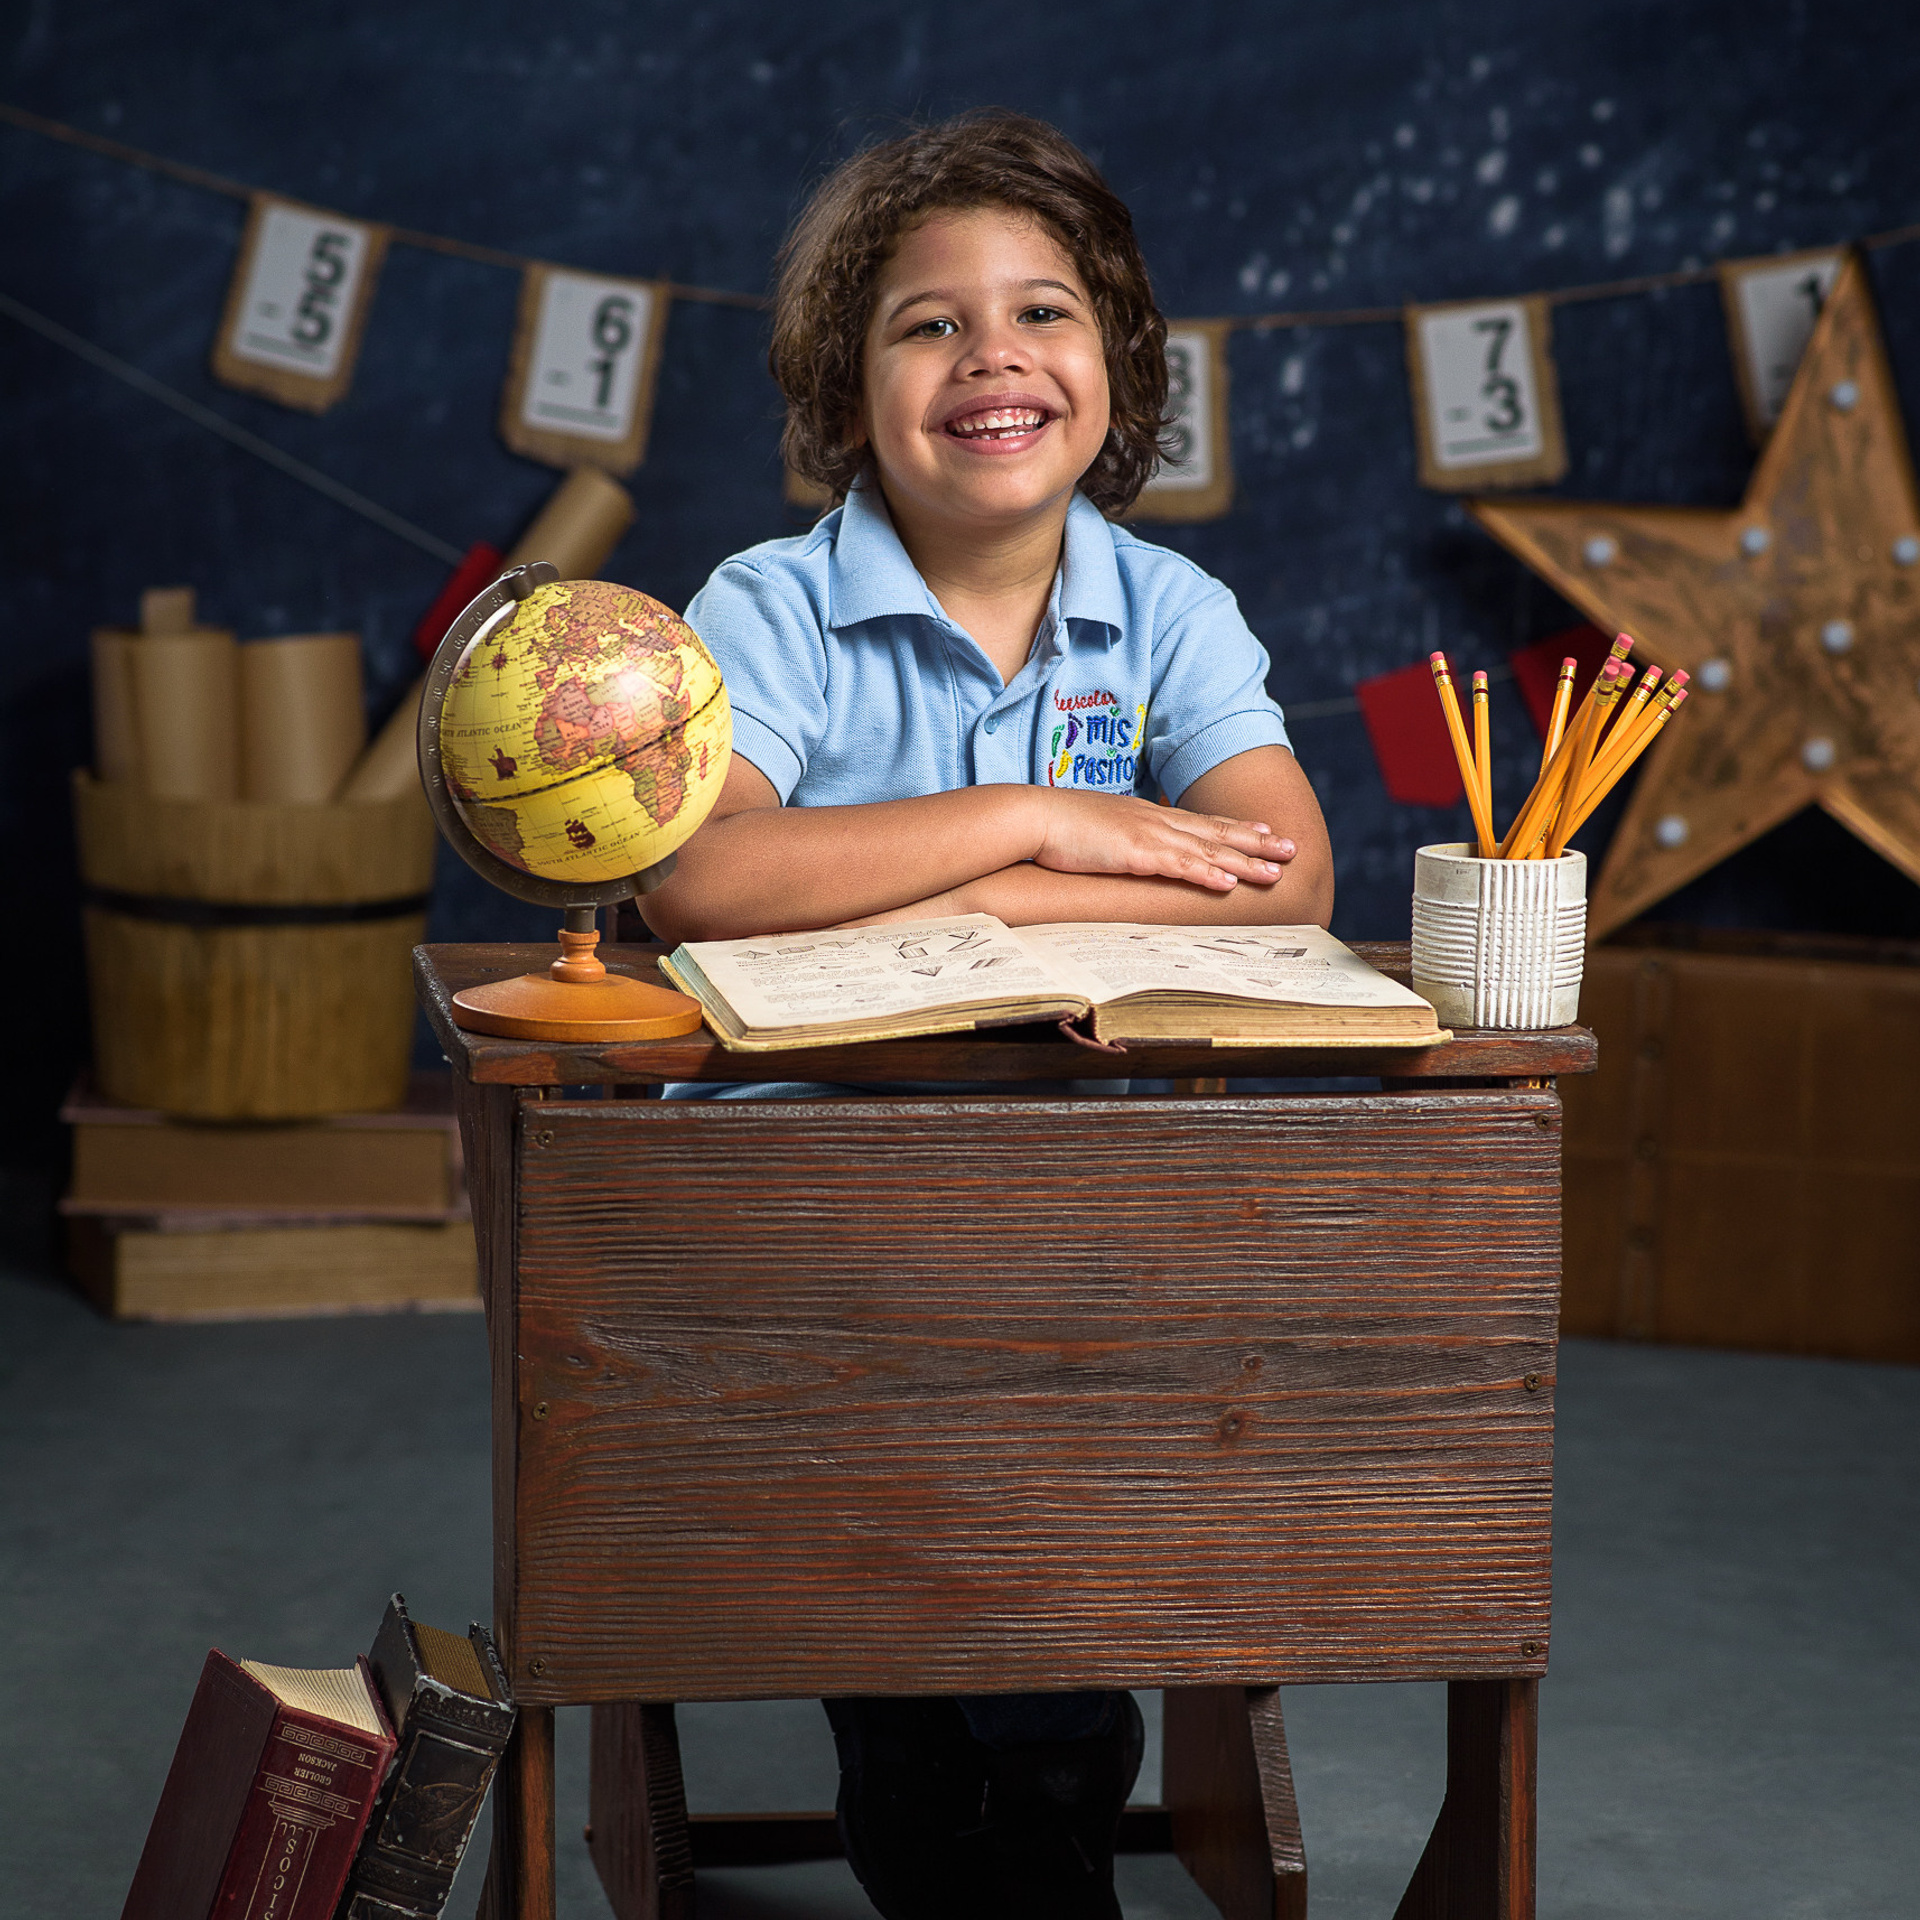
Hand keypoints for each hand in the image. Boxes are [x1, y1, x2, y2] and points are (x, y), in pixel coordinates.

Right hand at [1026, 790, 1296, 891]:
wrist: (1031, 815)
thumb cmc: (1057, 825)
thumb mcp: (1098, 829)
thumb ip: (1121, 838)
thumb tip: (1129, 849)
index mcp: (1147, 815)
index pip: (1201, 821)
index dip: (1235, 827)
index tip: (1264, 830)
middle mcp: (1155, 820)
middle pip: (1216, 832)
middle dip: (1257, 842)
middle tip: (1291, 849)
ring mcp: (1147, 835)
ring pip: (1207, 850)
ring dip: (1244, 861)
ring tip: (1276, 872)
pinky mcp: (1133, 853)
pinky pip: (1178, 865)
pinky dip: (1206, 873)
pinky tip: (1229, 883)